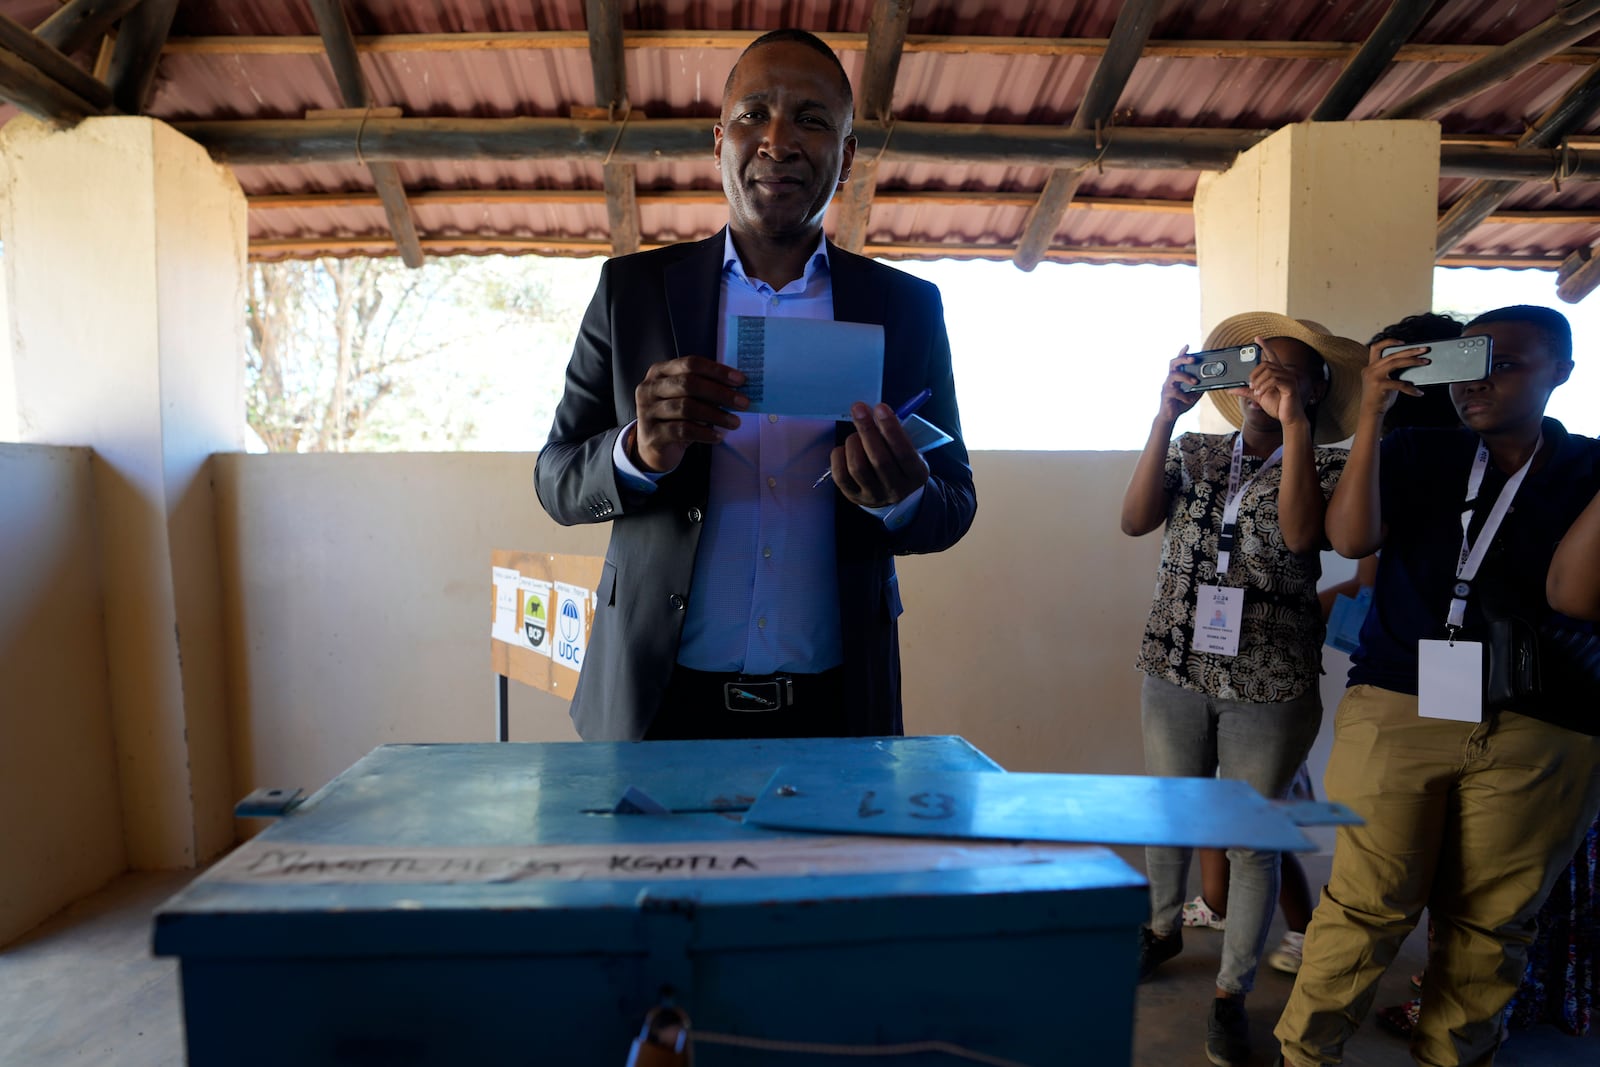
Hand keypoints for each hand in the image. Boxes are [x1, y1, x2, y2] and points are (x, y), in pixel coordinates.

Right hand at [632, 356, 747, 471]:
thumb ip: (704, 388)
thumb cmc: (674, 416)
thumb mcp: (686, 397)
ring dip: (716, 415)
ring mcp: (647, 411)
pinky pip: (683, 430)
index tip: (740, 380)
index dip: (717, 371)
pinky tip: (718, 436)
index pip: (690, 364)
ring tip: (735, 422)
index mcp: (659, 372)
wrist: (652, 445)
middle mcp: (650, 388)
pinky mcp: (652, 434)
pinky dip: (704, 433)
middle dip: (720, 393)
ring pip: (687, 408)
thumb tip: (737, 388)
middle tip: (743, 403)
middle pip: (688, 384)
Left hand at [828, 401, 929, 507]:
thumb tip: (875, 411)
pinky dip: (839, 456)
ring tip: (855, 435)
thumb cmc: (899, 461)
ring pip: (858, 467)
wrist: (893, 493)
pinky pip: (840, 475)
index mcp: (916, 474)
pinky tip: (844, 448)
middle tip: (859, 409)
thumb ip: (896, 433)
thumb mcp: (910, 448)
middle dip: (867, 430)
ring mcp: (874, 495)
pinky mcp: (854, 496)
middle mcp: (896, 489)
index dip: (891, 429)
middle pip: (879, 459)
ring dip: (853, 443)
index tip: (880, 408)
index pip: (904, 452)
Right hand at [1157, 346, 1202, 424]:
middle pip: (1173, 363)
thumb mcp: (1194, 394)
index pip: (1178, 362)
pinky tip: (1188, 400)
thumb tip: (1210, 382)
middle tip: (1193, 359)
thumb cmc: (1180, 403)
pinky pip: (1174, 392)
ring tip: (1195, 382)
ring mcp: (1167, 386)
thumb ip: (1200, 387)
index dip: (1182, 353)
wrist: (1170, 416)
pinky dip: (1184, 396)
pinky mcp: (1166, 395)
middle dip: (1183, 359)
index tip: (1188, 345)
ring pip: (1173, 375)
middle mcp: (1170, 379)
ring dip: (1185, 377)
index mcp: (1177, 377)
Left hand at [1237, 336, 1306, 427]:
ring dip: (1258, 381)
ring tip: (1255, 390)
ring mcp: (1289, 378)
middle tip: (1250, 384)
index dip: (1265, 346)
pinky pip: (1274, 380)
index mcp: (1278, 373)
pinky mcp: (1290, 386)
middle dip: (1254, 373)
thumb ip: (1246, 391)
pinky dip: (1264, 386)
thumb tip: (1230, 389)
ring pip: (1269, 371)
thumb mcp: (1257, 396)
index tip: (1257, 339)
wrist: (1288, 418)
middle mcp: (1285, 373)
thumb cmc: (1277, 406)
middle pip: (1266, 364)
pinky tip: (1260, 393)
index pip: (1271, 356)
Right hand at [1357, 340, 1426, 420]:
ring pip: (1396, 362)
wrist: (1370, 413)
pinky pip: (1400, 384)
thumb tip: (1410, 364)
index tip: (1403, 342)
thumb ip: (1391, 372)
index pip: (1376, 348)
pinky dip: (1411, 388)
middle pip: (1392, 354)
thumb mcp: (1384, 381)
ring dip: (1413, 361)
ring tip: (1425, 362)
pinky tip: (1419, 392)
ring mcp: (1373, 376)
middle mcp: (1370, 369)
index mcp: (1370, 367)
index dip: (1388, 342)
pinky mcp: (1379, 385)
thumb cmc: (1379, 398)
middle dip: (1410, 350)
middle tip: (1424, 350)